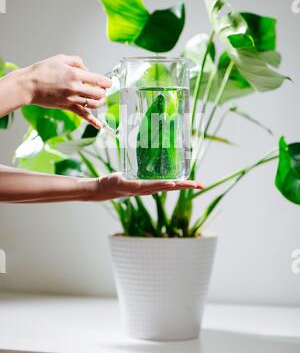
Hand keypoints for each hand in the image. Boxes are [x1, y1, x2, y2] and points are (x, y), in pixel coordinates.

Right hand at [22, 54, 111, 127]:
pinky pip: (83, 115)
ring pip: (94, 104)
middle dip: (103, 91)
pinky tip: (100, 125)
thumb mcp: (61, 59)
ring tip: (99, 98)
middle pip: (99, 94)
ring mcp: (72, 99)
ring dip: (100, 102)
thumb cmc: (42, 71)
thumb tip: (87, 70)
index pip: (99, 80)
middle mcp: (76, 88)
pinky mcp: (68, 107)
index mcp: (76, 75)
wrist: (28, 86)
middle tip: (102, 89)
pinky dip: (93, 121)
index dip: (107, 82)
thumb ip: (78, 62)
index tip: (109, 82)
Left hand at [84, 173, 203, 201]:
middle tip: (201, 185)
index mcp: (150, 186)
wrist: (101, 188)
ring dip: (176, 186)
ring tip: (189, 184)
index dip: (185, 185)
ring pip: (161, 187)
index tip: (198, 184)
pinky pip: (147, 186)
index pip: (170, 185)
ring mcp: (140, 189)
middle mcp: (148, 189)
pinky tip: (170, 184)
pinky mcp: (131, 187)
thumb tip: (149, 162)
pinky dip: (160, 185)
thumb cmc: (116, 182)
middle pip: (170, 187)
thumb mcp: (131, 176)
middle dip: (186, 186)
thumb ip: (141, 173)